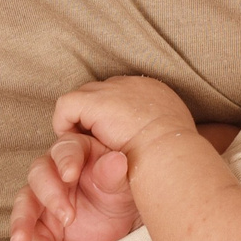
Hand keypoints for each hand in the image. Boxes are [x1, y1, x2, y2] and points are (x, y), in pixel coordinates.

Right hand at [9, 133, 139, 240]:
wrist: (123, 214)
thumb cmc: (121, 187)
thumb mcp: (122, 180)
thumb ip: (114, 172)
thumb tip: (116, 160)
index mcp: (74, 151)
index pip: (64, 151)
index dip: (65, 161)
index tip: (70, 175)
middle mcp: (53, 171)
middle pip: (39, 176)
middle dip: (50, 196)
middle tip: (68, 216)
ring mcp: (45, 199)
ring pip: (25, 205)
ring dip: (22, 223)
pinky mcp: (45, 224)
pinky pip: (34, 237)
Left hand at [52, 76, 201, 158]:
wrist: (169, 155)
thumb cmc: (175, 157)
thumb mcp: (173, 138)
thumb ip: (158, 131)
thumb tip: (152, 138)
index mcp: (152, 91)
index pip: (122, 96)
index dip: (113, 117)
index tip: (112, 139)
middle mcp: (131, 84)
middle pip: (101, 94)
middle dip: (94, 117)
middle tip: (95, 144)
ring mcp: (112, 89)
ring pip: (83, 99)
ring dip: (81, 122)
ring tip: (85, 147)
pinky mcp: (94, 100)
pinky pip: (66, 106)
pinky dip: (64, 124)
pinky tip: (77, 144)